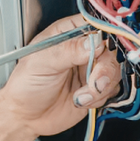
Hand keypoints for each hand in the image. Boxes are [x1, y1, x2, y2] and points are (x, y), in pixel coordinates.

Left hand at [0, 15, 120, 140]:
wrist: (26, 117)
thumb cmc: (25, 86)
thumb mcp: (42, 63)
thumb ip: (68, 50)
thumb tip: (93, 42)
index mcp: (67, 34)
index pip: (94, 23)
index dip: (103, 36)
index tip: (100, 51)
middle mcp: (82, 50)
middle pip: (110, 49)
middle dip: (104, 69)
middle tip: (93, 82)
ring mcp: (90, 70)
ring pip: (114, 71)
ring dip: (101, 87)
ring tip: (81, 96)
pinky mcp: (95, 89)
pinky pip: (112, 89)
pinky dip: (100, 98)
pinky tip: (82, 101)